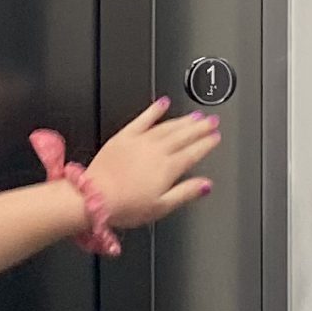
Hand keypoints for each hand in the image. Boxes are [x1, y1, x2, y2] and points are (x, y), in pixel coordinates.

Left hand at [83, 98, 220, 227]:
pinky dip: (154, 110)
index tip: (216, 137)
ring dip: (183, 119)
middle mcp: (157, 151)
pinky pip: (143, 119)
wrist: (95, 198)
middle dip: (200, 127)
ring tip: (195, 115)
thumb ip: (186, 193)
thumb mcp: (161, 207)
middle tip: (212, 120)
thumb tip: (205, 185)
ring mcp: (140, 141)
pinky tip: (162, 104)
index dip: (207, 143)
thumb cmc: (125, 206)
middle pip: (184, 135)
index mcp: (168, 168)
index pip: (194, 152)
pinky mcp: (124, 136)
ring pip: (168, 126)